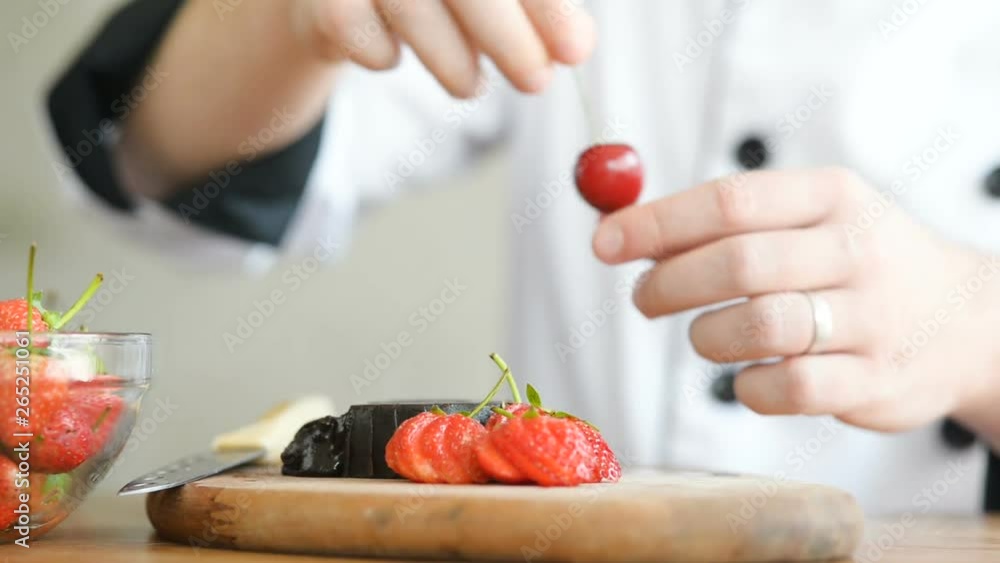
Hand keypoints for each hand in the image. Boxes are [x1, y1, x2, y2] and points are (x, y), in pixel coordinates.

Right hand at [292, 0, 595, 96]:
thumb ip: (538, 7)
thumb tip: (575, 46)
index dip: (545, 5)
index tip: (575, 50)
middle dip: (509, 40)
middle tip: (536, 82)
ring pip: (411, 8)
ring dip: (453, 64)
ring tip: (471, 84)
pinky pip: (355, 32)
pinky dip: (382, 55)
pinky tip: (395, 52)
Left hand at [591, 167, 999, 434]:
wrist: (963, 323)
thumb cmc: (855, 265)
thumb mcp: (810, 218)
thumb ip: (725, 222)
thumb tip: (621, 231)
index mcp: (833, 196)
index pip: (730, 201)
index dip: (655, 224)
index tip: (605, 243)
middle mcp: (858, 250)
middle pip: (738, 263)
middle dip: (669, 284)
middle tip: (644, 299)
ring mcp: (872, 318)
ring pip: (757, 326)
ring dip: (706, 336)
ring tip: (704, 335)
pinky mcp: (875, 381)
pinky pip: (784, 388)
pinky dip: (746, 387)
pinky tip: (748, 375)